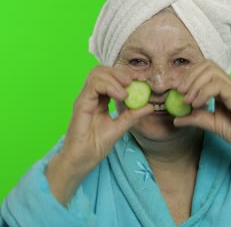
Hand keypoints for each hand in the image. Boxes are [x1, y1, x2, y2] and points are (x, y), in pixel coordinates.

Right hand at [45, 66, 152, 204]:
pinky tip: (121, 96)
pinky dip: (109, 86)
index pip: (108, 77)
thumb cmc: (96, 146)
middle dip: (119, 72)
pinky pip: (93, 85)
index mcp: (98, 100)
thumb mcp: (120, 128)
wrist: (82, 160)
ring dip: (115, 78)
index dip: (124, 75)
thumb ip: (133, 115)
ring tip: (127, 92)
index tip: (139, 80)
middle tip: (134, 81)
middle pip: (102, 71)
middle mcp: (90, 96)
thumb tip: (150, 106)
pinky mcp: (81, 104)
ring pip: (97, 74)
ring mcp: (84, 99)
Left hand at [174, 59, 230, 191]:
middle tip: (179, 92)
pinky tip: (197, 104)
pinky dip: (203, 92)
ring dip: (194, 84)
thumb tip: (176, 119)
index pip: (204, 69)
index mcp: (223, 87)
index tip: (177, 90)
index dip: (189, 76)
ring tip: (188, 100)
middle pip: (206, 65)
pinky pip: (217, 85)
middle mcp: (230, 84)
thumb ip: (195, 119)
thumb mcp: (212, 124)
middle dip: (189, 76)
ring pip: (211, 72)